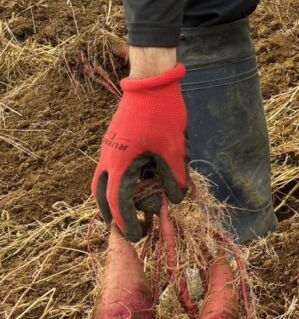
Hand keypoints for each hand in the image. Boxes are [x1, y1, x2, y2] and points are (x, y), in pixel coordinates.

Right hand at [92, 63, 188, 241]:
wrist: (151, 82)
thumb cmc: (163, 115)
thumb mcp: (175, 150)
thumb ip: (175, 178)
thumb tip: (177, 199)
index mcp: (119, 163)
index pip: (117, 202)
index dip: (126, 222)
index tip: (136, 236)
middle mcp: (108, 157)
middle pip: (101, 193)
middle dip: (112, 213)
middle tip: (127, 228)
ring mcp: (110, 147)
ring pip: (104, 179)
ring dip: (117, 195)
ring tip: (135, 207)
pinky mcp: (117, 140)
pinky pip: (113, 166)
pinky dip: (122, 179)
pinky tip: (141, 182)